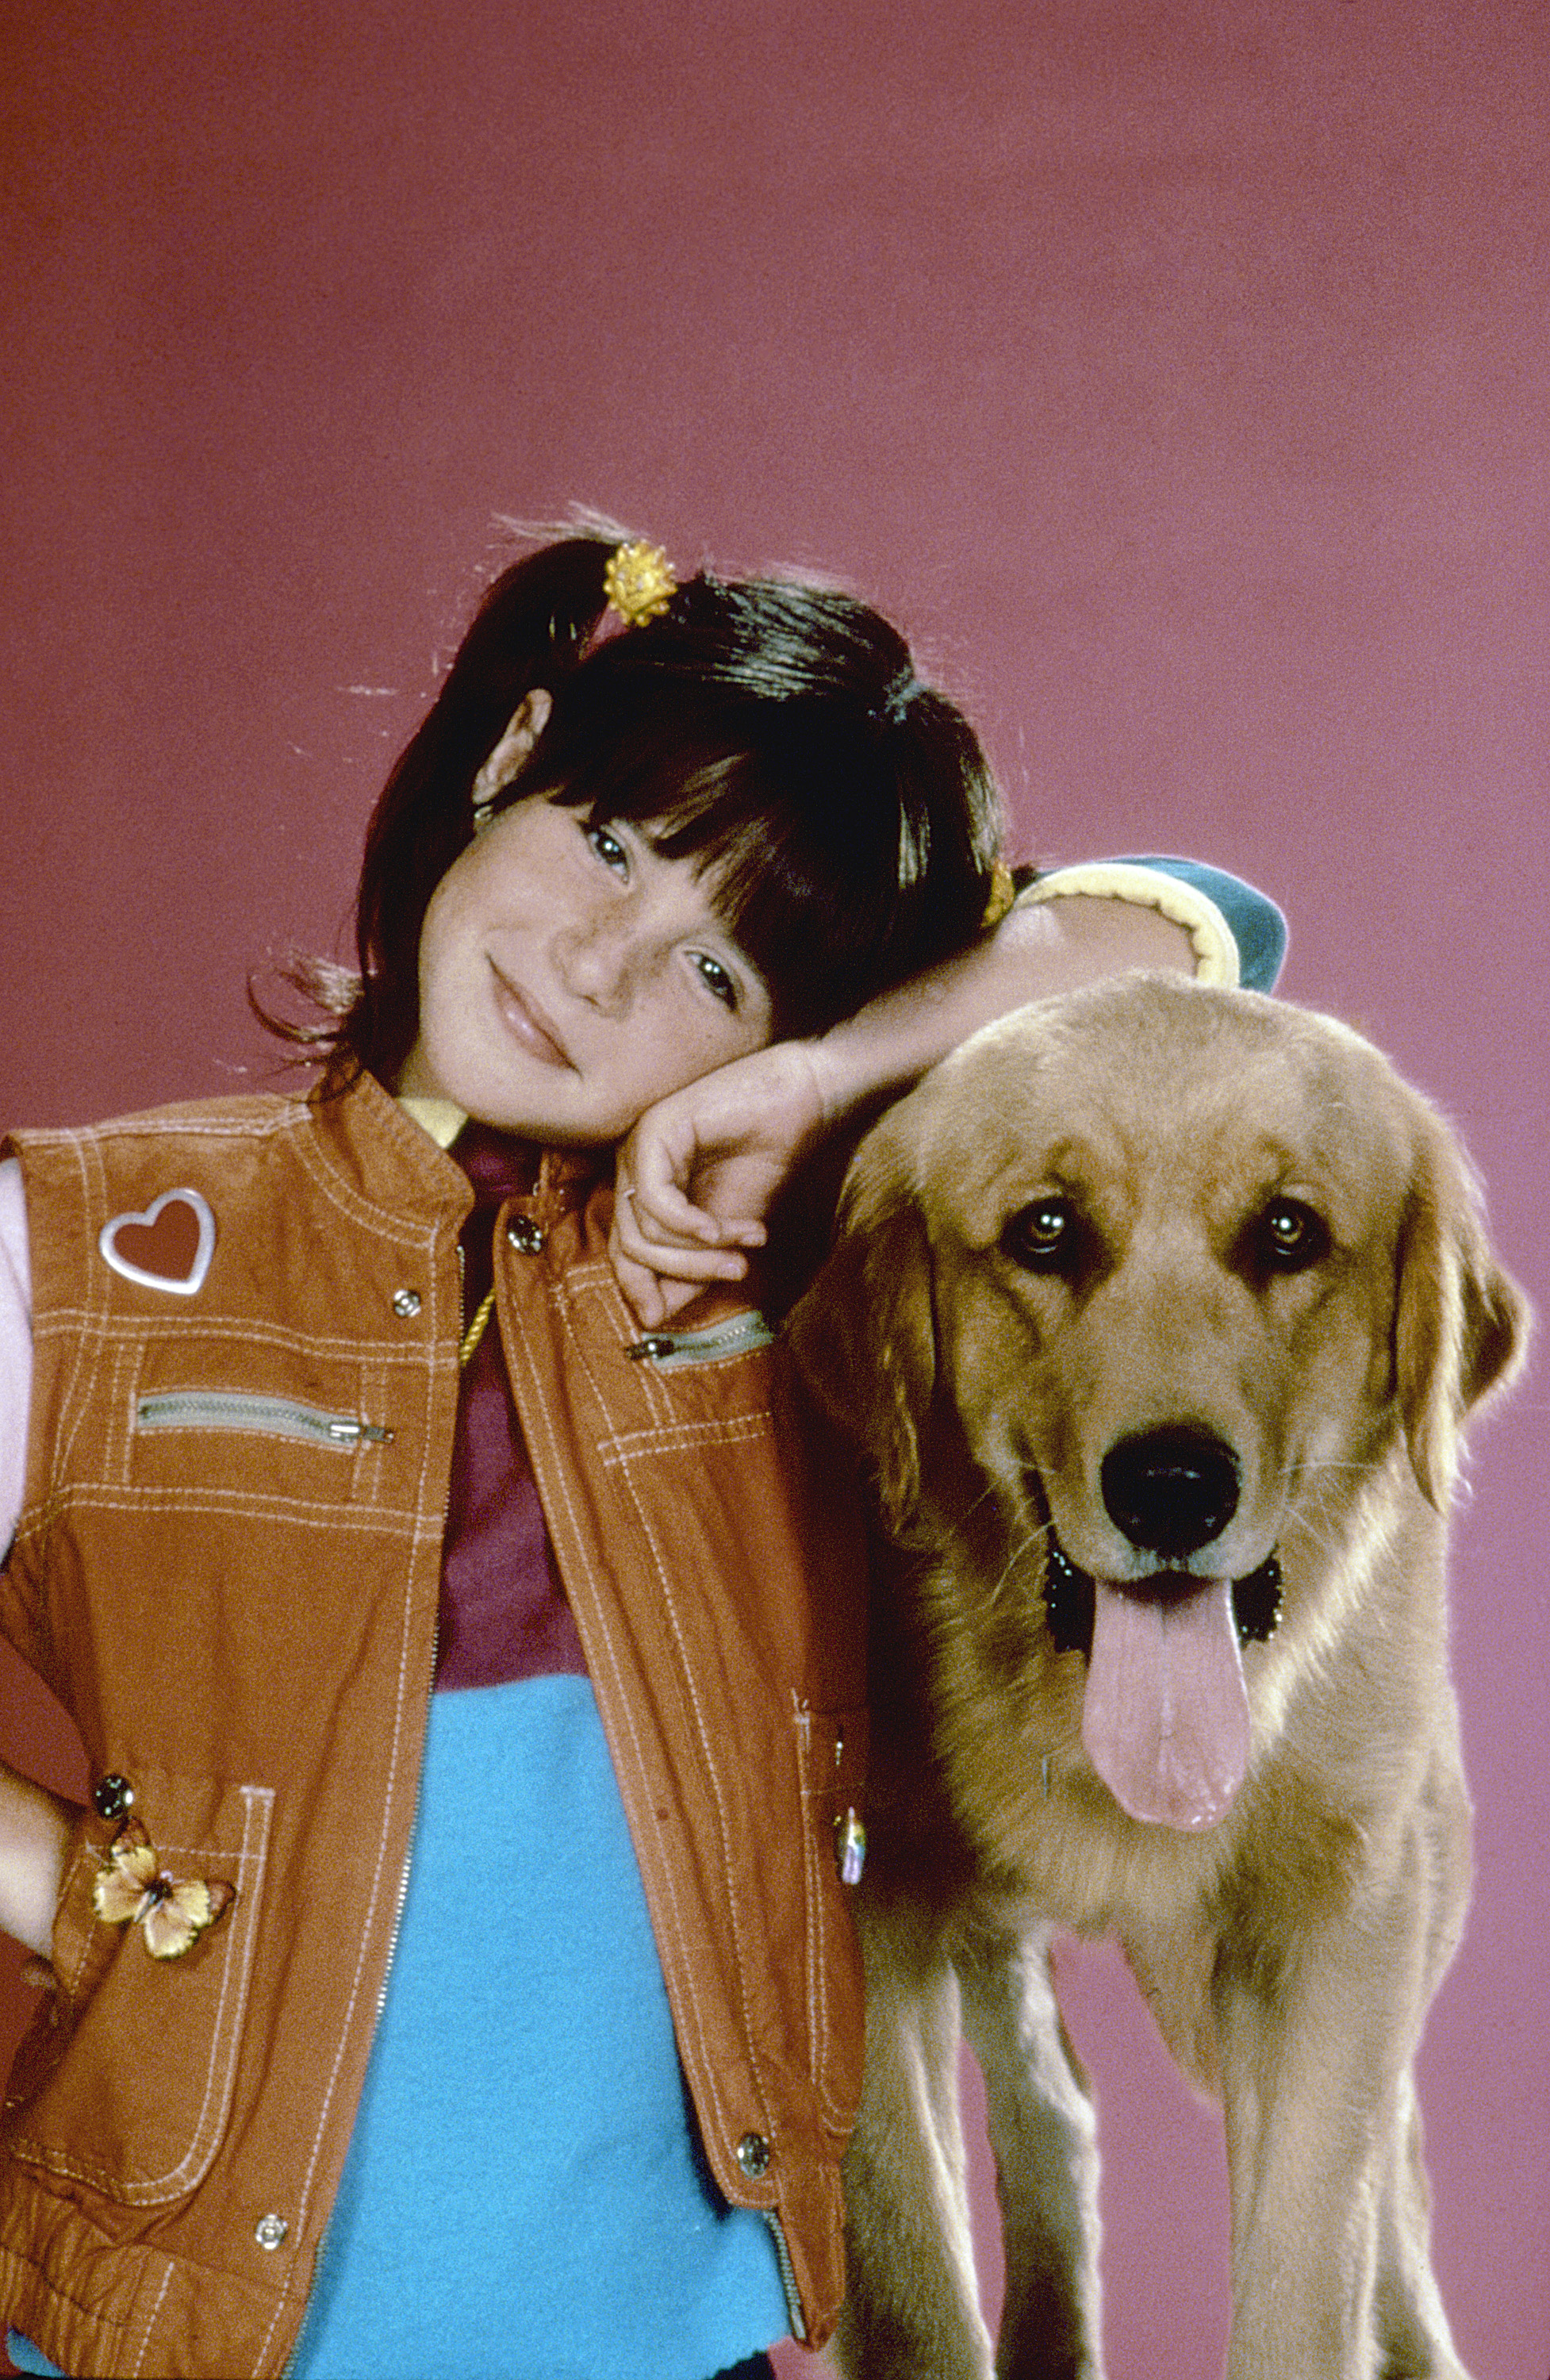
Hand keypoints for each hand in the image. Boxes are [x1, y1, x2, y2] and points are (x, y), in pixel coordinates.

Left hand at [609, 1040, 830, 1325]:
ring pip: (642, 1231)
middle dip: (683, 1273)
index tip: (667, 1319)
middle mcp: (632, 1170)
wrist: (800, 1101)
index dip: (641, 1291)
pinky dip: (691, 1224)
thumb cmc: (766, 1160)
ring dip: (697, 1252)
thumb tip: (654, 1319)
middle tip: (736, 1272)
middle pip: (629, 1248)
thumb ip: (692, 1271)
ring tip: (743, 1248)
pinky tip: (724, 1228)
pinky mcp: (653, 1131)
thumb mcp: (727, 1233)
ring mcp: (637, 1149)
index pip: (623, 1254)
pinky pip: (655, 1199)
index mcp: (644, 1191)